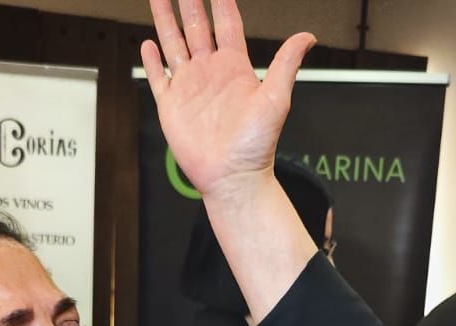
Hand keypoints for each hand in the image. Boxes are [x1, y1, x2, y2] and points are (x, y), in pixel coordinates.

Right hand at [141, 0, 313, 200]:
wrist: (232, 177)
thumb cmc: (256, 145)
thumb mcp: (276, 98)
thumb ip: (286, 63)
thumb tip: (308, 37)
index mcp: (234, 67)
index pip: (227, 24)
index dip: (221, 1)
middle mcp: (210, 73)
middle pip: (197, 27)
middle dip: (190, 3)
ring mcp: (189, 88)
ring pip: (174, 44)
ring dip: (166, 20)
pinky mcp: (171, 106)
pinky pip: (158, 77)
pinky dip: (152, 61)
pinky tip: (148, 44)